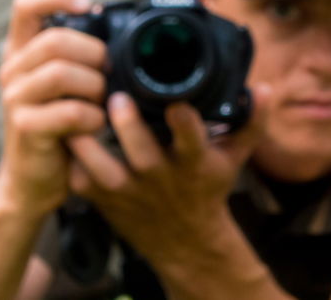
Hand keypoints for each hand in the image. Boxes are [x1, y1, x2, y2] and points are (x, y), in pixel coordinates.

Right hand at [0, 0, 107, 216]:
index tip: (90, 7)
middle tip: (107, 76)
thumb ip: (77, 60)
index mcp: (22, 54)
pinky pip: (70, 111)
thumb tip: (113, 35)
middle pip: (55, 39)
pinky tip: (95, 126)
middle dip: (94, 55)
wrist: (33, 182)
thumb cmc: (59, 131)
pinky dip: (93, 117)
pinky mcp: (25, 127)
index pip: (27, 6)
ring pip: (62, 72)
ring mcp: (14, 98)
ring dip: (94, 88)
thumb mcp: (66, 89)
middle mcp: (12, 71)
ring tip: (101, 104)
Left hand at [67, 86, 270, 265]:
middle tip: (117, 96)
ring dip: (89, 143)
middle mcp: (159, 177)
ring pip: (102, 168)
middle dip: (130, 125)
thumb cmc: (205, 189)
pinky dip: (71, 158)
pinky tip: (66, 132)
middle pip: (142, 153)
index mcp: (193, 163)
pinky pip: (80, 178)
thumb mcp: (232, 158)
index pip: (192, 140)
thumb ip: (250, 122)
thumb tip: (264, 88)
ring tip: (78, 113)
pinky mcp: (103, 198)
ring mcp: (128, 190)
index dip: (185, 121)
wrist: (184, 241)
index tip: (177, 103)